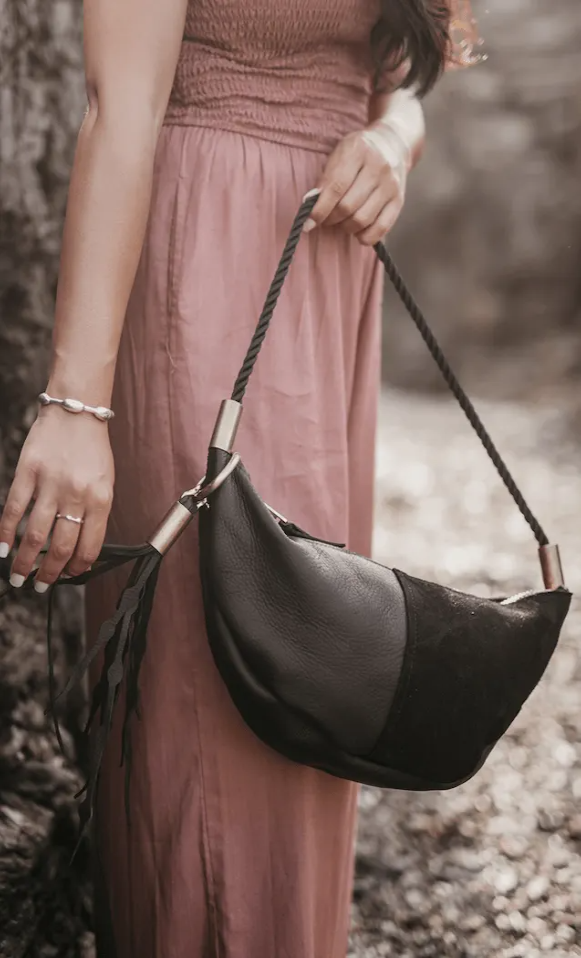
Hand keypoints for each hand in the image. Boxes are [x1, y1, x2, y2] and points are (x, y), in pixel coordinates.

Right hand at [0, 405, 114, 591]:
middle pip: (61, 546)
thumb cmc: (93, 450)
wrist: (77, 411)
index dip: (79, 567)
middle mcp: (76, 495)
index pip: (90, 546)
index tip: (71, 576)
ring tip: (19, 577)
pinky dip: (6, 533)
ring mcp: (50, 483)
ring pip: (35, 534)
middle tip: (41, 585)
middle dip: (50, 573)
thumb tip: (81, 549)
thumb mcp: (106, 483)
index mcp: (100, 499)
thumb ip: (95, 514)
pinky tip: (3, 549)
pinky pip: (14, 509)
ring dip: (26, 561)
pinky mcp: (28, 472)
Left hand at [303, 123, 410, 245]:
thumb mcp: (339, 154)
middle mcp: (378, 167)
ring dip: (346, 227)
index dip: (319, 210)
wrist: (393, 142)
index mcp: (358, 150)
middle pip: (348, 206)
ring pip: (362, 220)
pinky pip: (381, 229)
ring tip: (341, 222)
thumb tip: (310, 206)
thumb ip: (326, 178)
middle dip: (331, 219)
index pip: (335, 187)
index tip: (307, 223)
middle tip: (325, 219)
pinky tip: (357, 231)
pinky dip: (365, 236)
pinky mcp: (399, 200)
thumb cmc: (358, 152)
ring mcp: (391, 185)